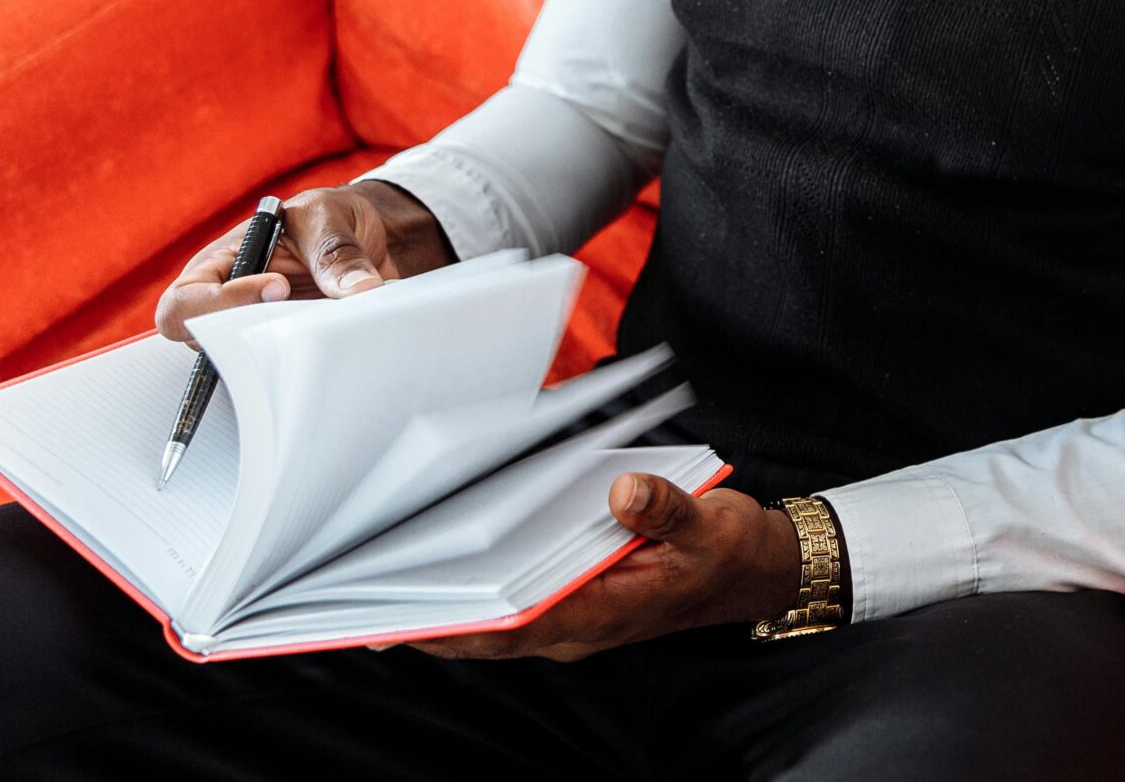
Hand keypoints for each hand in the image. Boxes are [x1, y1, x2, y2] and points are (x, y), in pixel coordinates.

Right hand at [154, 180, 456, 345]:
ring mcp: (260, 329)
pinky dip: (316, 359)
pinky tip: (342, 336)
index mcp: (219, 265)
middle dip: (256, 335)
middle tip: (305, 316)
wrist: (361, 233)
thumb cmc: (326, 219)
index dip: (218, 305)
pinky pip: (291, 368)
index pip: (183, 303)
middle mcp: (230, 303)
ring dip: (291, 348)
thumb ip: (336, 252)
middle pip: (209, 344)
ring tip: (329, 319)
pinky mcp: (290, 346)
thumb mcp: (327, 220)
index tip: (278, 288)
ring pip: (253, 362)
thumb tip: (360, 290)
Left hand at [384, 475, 803, 661]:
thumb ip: (665, 509)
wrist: (759, 572)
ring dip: (451, 609)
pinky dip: (482, 593)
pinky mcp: (584, 599)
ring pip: (500, 621)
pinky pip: (519, 605)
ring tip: (390, 583)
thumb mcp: (709, 524)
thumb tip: (624, 491)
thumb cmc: (729, 552)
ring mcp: (581, 615)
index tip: (398, 621)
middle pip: (492, 633)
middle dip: (430, 622)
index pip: (513, 627)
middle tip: (365, 602)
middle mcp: (582, 623)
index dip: (453, 628)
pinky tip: (454, 566)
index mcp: (605, 611)